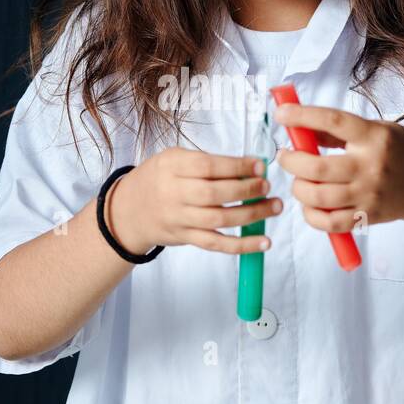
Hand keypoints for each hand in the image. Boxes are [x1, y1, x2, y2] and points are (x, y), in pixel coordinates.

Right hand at [107, 148, 281, 255]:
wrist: (129, 211)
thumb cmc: (159, 178)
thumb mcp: (173, 158)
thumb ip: (206, 161)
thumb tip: (251, 165)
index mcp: (172, 166)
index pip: (208, 166)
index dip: (237, 166)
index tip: (260, 166)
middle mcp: (174, 193)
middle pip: (214, 194)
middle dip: (247, 190)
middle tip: (267, 186)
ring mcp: (180, 219)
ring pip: (219, 220)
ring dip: (252, 215)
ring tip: (275, 207)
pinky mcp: (186, 238)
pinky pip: (217, 244)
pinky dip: (243, 245)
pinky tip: (264, 242)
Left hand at [273, 104, 403, 232]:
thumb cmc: (398, 151)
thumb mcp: (375, 129)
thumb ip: (338, 130)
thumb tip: (299, 127)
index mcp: (373, 137)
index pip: (333, 122)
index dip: (302, 116)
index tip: (281, 113)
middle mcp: (371, 167)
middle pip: (317, 168)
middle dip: (290, 161)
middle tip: (284, 156)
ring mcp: (369, 195)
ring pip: (318, 197)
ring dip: (298, 188)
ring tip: (298, 181)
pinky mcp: (367, 217)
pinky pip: (329, 223)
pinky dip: (311, 215)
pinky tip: (309, 205)